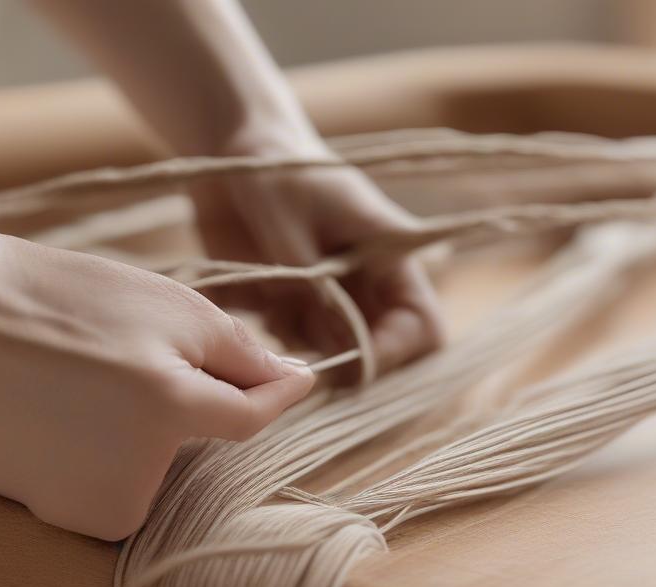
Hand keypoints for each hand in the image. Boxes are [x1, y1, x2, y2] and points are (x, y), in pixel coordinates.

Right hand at [0, 233, 313, 540]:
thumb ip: (238, 351)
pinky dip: (86, 451)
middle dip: (180, 409)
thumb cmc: (58, 301)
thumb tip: (289, 380)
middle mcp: (130, 481)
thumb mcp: (164, 305)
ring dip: (132, 434)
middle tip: (131, 357)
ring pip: (140, 471)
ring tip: (81, 383)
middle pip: (190, 453)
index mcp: (167, 413)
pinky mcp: (43, 515)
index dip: (275, 396)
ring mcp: (80, 508)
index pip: (249, 423)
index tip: (298, 380)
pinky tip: (51, 410)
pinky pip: (92, 482)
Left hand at [189, 128, 444, 380]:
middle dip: (351, 365)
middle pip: (388, 352)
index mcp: (390, 257)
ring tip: (277, 317)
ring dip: (312, 354)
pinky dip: (284, 344)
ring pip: (342, 357)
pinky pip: (303, 347)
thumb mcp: (290, 222)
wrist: (233, 153)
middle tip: (309, 358)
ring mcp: (337, 301)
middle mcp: (370, 286)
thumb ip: (314, 283)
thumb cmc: (274, 172)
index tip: (350, 362)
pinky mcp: (302, 309)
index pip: (422, 326)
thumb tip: (336, 344)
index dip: (392, 353)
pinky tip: (262, 310)